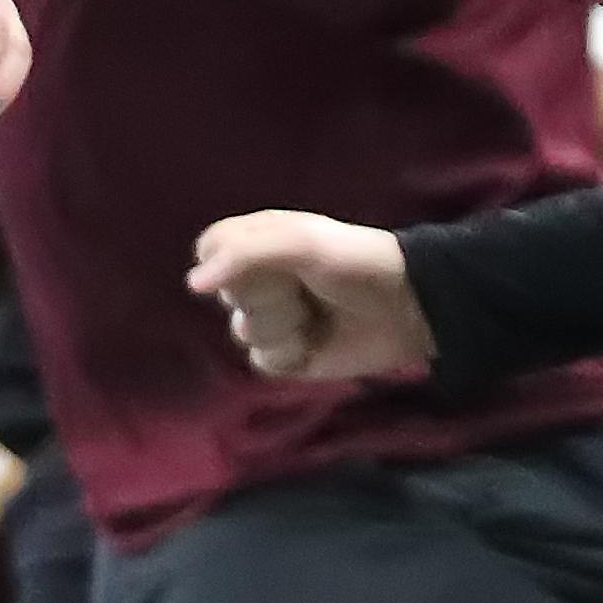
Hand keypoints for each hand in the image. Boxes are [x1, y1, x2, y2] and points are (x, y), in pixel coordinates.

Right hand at [187, 212, 433, 380]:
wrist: (410, 306)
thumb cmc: (355, 262)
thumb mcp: (300, 242)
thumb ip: (242, 255)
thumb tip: (193, 285)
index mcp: (261, 243)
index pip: (210, 249)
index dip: (225, 261)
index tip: (255, 263)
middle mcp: (262, 279)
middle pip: (227, 294)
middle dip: (264, 296)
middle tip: (300, 289)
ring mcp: (276, 318)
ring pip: (243, 331)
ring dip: (281, 326)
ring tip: (313, 318)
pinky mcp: (290, 355)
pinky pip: (262, 360)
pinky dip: (288, 354)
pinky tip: (313, 344)